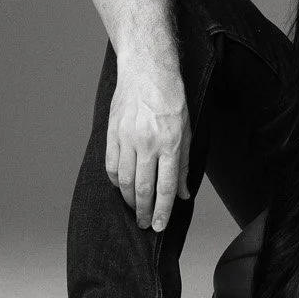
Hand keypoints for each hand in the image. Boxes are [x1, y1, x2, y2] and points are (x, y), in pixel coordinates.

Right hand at [106, 58, 191, 230]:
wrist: (147, 72)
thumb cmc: (172, 99)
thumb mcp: (187, 131)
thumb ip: (183, 164)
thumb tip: (184, 193)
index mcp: (170, 143)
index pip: (165, 186)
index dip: (162, 210)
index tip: (159, 226)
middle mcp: (147, 143)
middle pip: (142, 187)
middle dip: (143, 211)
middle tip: (144, 225)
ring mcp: (127, 138)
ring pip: (124, 180)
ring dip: (128, 199)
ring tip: (134, 209)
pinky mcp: (112, 133)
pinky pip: (111, 165)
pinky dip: (115, 181)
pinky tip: (121, 187)